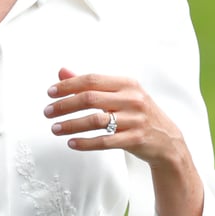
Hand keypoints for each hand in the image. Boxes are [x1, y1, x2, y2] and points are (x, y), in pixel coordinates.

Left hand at [43, 68, 203, 215]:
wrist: (167, 140)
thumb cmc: (138, 113)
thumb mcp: (120, 94)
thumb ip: (91, 84)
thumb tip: (62, 72)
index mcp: (127, 84)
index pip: (91, 80)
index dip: (67, 86)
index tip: (50, 93)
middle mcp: (132, 99)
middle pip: (90, 98)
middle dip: (64, 105)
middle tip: (47, 112)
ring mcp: (135, 119)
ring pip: (95, 121)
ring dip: (70, 125)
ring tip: (54, 128)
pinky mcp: (135, 139)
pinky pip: (104, 141)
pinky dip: (85, 143)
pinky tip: (71, 143)